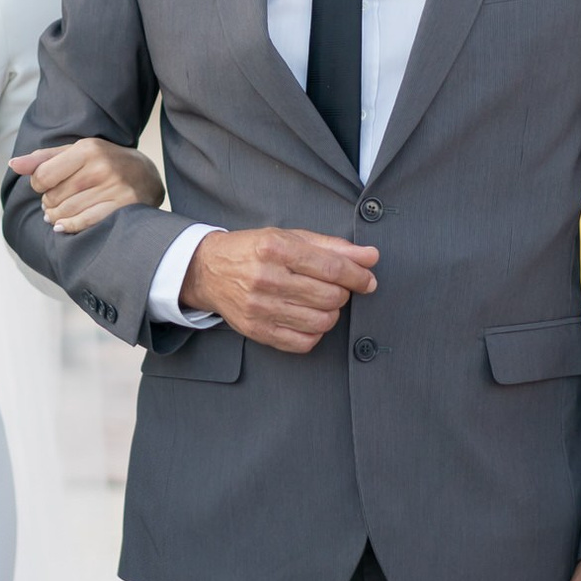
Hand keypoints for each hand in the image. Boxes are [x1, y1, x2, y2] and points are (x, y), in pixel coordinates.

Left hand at [9, 139, 164, 233]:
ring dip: (56, 217)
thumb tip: (13, 164)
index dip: (38, 185)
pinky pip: (86, 222)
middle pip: (54, 195)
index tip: (45, 187)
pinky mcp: (124, 206)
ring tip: (56, 215)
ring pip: (67, 211)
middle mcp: (101, 166)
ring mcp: (114, 187)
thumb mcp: (76, 153)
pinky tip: (63, 226)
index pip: (43, 175)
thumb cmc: (104, 162)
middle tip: (53, 203)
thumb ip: (44, 159)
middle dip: (48, 203)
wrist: (146, 174)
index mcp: (87, 149)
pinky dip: (70, 226)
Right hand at [177, 228, 378, 353]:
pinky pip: (304, 342)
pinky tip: (307, 317)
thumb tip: (371, 257)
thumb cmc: (254, 250)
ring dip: (330, 313)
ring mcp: (260, 307)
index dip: (358, 276)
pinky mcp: (257, 330)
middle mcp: (266, 278)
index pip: (332, 268)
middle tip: (335, 287)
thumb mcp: (290, 238)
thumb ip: (333, 247)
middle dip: (342, 293)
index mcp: (276, 248)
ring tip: (320, 301)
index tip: (368, 280)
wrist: (208, 270)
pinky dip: (315, 332)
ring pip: (321, 321)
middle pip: (330, 297)